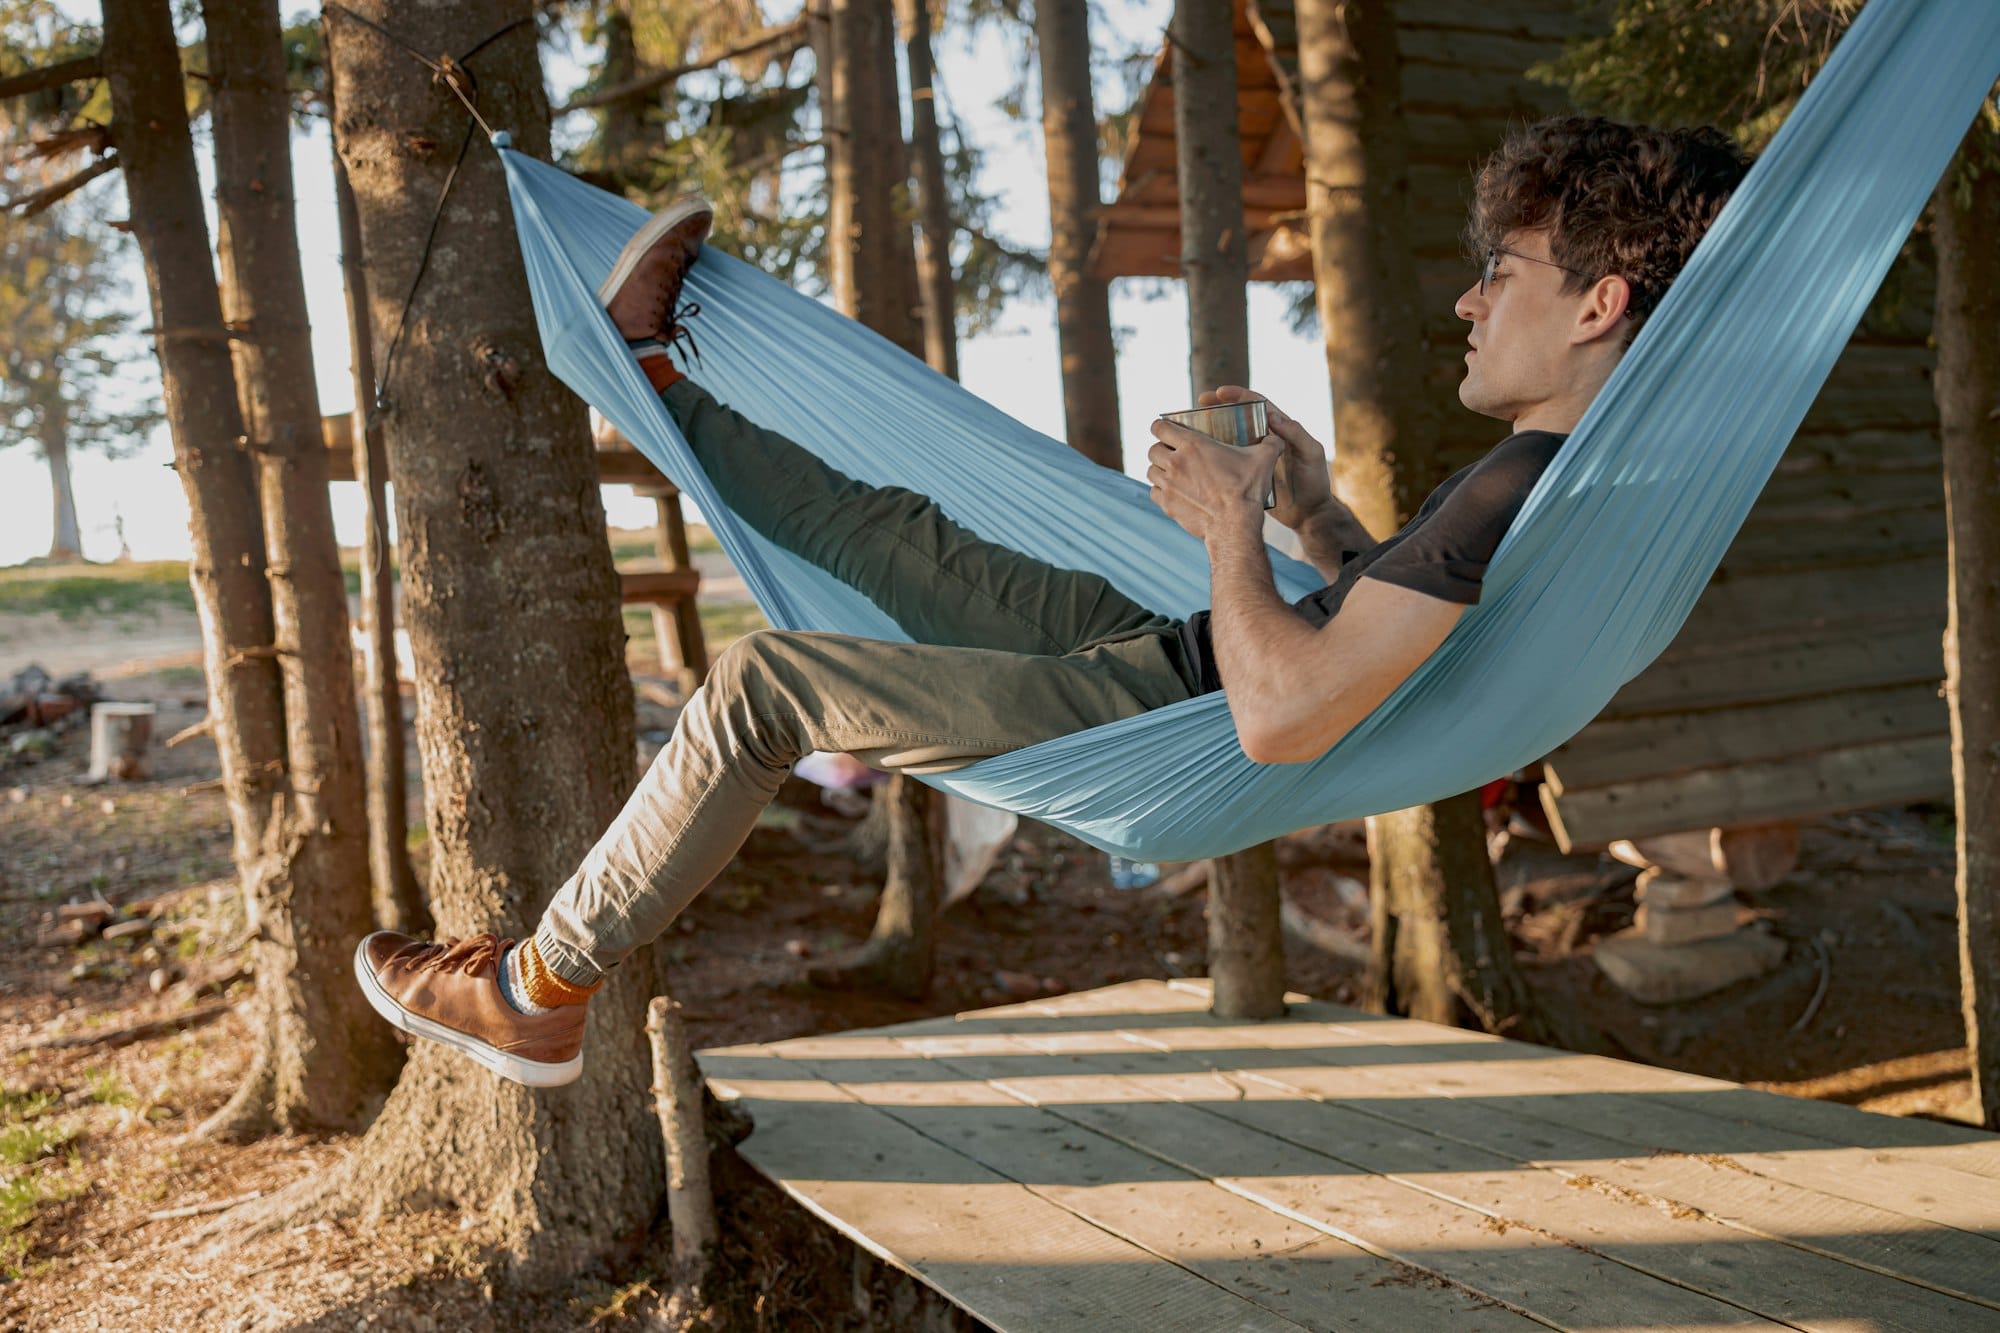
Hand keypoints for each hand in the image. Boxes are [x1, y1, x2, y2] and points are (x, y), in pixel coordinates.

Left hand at [1147, 417, 1280, 541]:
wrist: (1235, 526)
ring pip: (1151, 471)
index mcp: (1192, 445)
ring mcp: (1169, 485)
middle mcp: (1175, 463)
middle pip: (1153, 449)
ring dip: (1159, 470)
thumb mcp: (1263, 461)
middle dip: (1161, 449)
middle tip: (1173, 453)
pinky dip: (1160, 490)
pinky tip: (1173, 491)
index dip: (1161, 426)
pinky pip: (1154, 492)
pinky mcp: (1167, 505)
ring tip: (1172, 472)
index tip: (1166, 429)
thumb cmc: (1247, 491)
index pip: (1160, 427)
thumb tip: (1276, 438)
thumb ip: (1270, 444)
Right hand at [1197, 385, 1332, 531]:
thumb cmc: (1315, 482)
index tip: (1219, 392)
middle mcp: (1264, 440)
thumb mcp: (1312, 454)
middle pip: (1239, 417)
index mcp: (1281, 428)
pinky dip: (1214, 455)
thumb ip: (1297, 434)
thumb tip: (1273, 415)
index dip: (1239, 395)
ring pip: (1230, 438)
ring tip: (1193, 428)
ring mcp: (1254, 457)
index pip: (1258, 404)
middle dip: (1218, 407)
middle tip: (1199, 403)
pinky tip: (1199, 456)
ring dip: (1212, 430)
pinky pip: (1228, 460)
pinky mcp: (1246, 474)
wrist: (1309, 514)